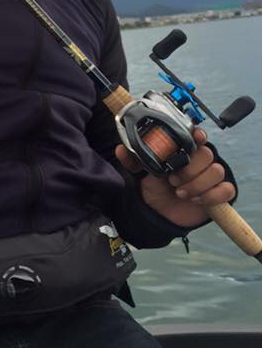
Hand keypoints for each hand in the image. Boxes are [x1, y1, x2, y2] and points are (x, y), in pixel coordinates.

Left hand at [115, 128, 234, 227]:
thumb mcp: (141, 172)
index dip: (198, 135)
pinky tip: (196, 200)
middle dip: (189, 169)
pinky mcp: (219, 193)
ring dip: (197, 184)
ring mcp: (211, 176)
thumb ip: (133, 159)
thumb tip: (120, 148)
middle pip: (207, 154)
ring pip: (216, 171)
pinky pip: (226, 189)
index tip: (195, 138)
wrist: (159, 212)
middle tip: (173, 180)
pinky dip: (211, 195)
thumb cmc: (153, 186)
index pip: (198, 135)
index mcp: (184, 150)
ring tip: (179, 192)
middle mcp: (200, 160)